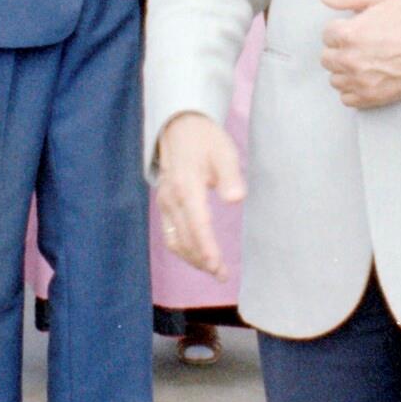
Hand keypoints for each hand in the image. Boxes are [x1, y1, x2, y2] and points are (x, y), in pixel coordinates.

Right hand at [154, 112, 245, 280]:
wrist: (180, 126)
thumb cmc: (206, 139)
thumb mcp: (224, 151)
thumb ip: (230, 176)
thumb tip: (236, 199)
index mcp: (186, 185)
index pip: (196, 224)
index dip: (206, 247)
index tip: (217, 265)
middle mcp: (171, 198)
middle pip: (184, 238)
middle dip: (202, 260)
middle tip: (222, 275)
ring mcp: (164, 202)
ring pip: (174, 240)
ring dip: (192, 258)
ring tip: (213, 270)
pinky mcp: (164, 204)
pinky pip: (170, 234)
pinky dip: (183, 249)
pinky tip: (198, 256)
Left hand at [317, 0, 400, 108]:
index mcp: (349, 33)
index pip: (326, 34)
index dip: (341, 30)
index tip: (356, 30)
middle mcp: (350, 59)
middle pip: (326, 58)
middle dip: (339, 50)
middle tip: (359, 46)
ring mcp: (359, 81)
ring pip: (334, 79)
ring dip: (344, 70)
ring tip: (362, 62)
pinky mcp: (370, 97)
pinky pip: (346, 98)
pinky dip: (352, 89)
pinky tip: (365, 78)